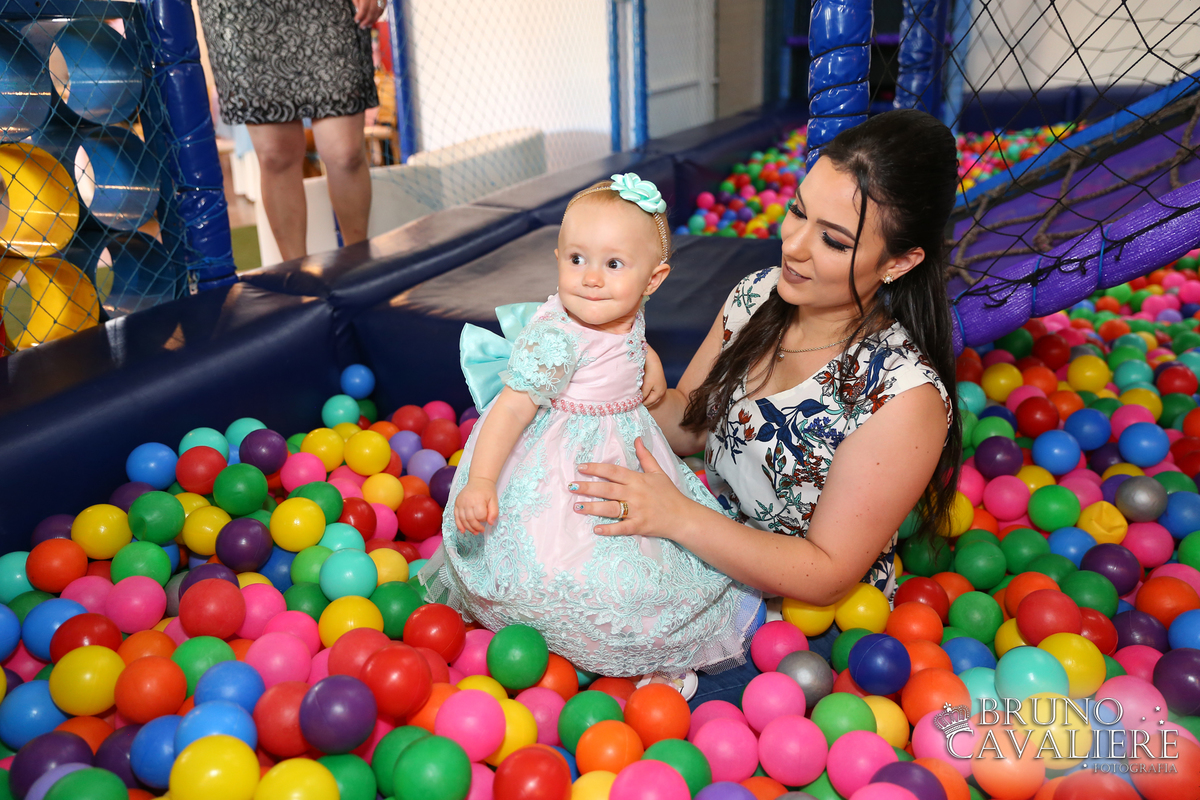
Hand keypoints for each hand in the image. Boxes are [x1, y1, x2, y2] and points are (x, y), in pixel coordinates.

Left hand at [353, 0, 384, 28]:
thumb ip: (357, 3)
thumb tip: (360, 13)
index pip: (364, 7)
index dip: (360, 15)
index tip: (356, 20)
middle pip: (372, 10)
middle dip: (367, 20)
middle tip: (362, 26)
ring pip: (379, 11)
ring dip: (373, 20)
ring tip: (367, 25)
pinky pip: (382, 9)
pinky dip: (378, 16)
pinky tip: (373, 20)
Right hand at [454, 478, 497, 533]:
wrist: (478, 481)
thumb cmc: (487, 491)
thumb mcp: (494, 500)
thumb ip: (494, 512)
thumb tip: (490, 523)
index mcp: (478, 500)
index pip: (480, 516)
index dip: (484, 520)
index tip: (486, 520)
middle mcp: (467, 502)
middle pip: (470, 519)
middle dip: (476, 527)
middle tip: (481, 531)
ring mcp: (460, 503)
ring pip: (463, 519)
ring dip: (468, 528)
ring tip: (475, 532)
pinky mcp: (456, 504)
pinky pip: (456, 516)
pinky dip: (459, 525)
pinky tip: (463, 530)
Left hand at [569, 438, 697, 538]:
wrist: (683, 516)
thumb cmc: (669, 494)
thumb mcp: (658, 472)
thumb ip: (645, 456)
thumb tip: (637, 439)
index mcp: (637, 479)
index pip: (613, 472)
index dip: (596, 469)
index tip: (580, 467)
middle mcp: (635, 494)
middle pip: (607, 489)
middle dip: (588, 487)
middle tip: (571, 486)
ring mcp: (637, 511)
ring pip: (611, 508)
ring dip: (593, 508)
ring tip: (577, 506)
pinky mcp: (639, 526)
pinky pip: (622, 528)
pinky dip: (609, 529)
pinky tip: (596, 529)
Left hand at [641, 346, 666, 408]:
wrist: (653, 361)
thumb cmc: (650, 373)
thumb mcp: (646, 385)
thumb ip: (643, 395)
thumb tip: (640, 403)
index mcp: (659, 393)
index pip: (649, 403)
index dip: (641, 404)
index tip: (633, 404)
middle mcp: (662, 392)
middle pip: (652, 402)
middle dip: (644, 403)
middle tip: (635, 403)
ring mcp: (662, 389)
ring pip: (653, 398)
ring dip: (646, 399)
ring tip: (638, 399)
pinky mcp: (660, 385)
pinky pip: (654, 394)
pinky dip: (648, 395)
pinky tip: (643, 393)